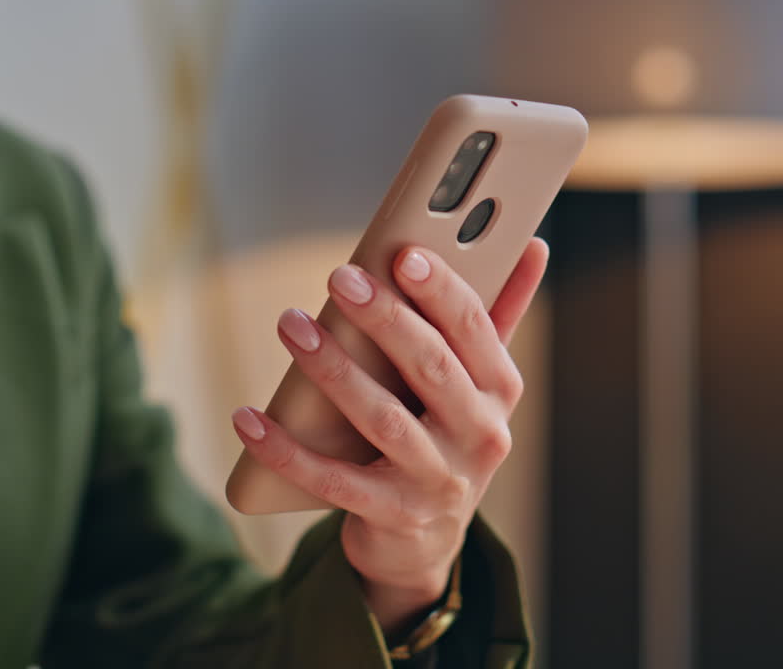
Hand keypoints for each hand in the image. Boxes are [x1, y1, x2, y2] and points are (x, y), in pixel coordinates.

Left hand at [230, 239, 549, 634]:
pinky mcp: (392, 515)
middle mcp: (480, 436)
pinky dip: (286, 449)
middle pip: (429, 367)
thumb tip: (534, 243)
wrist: (424, 539)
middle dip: (382, 317)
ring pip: (381, 418)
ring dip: (331, 368)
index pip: (474, 329)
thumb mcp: (477, 382)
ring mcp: (437, 481)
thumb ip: (498, 315)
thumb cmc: (445, 434)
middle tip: (338, 278)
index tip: (402, 254)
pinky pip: (332, 479)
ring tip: (291, 325)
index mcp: (500, 391)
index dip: (440, 289)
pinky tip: (248, 418)